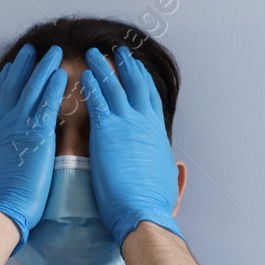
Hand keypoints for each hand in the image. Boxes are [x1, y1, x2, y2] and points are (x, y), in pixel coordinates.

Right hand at [0, 44, 67, 252]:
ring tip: (51, 52)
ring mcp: (19, 127)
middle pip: (13, 86)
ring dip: (42, 67)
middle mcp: (3, 124)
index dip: (6, 80)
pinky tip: (61, 74)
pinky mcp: (36, 135)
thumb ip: (2, 155)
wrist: (4, 207)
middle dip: (23, 65)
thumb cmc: (1, 198)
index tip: (12, 67)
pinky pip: (46, 104)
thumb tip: (3, 157)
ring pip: (31, 88)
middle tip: (30, 50)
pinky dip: (53, 87)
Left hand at [80, 44, 181, 245]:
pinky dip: (92, 85)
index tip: (138, 69)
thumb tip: (180, 167)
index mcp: (158, 133)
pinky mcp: (107, 131)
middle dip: (127, 66)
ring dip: (104, 68)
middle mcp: (144, 123)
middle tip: (119, 52)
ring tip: (94, 55)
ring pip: (114, 86)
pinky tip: (85, 75)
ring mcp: (126, 124)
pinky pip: (97, 100)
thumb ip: (174, 172)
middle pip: (136, 84)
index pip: (151, 99)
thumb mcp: (171, 183)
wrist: (143, 212)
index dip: (144, 81)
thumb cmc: (155, 204)